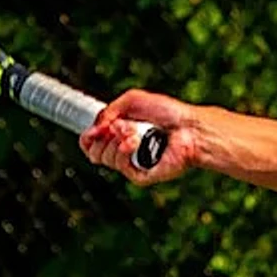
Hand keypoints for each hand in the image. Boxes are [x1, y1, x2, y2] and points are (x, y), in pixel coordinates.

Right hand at [80, 88, 199, 184]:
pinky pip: (120, 166)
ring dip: (116, 140)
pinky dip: (124, 151)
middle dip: (103, 135)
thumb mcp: (132, 101)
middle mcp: (124, 151)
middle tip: (121, 126)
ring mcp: (132, 164)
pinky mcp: (141, 175)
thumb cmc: (168, 113)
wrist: (188, 127)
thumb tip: (95, 128)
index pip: (91, 143)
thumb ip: (108, 111)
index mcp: (120, 135)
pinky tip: (136, 142)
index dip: (88, 136)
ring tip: (135, 133)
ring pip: (104, 158)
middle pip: (94, 152)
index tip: (95, 129)